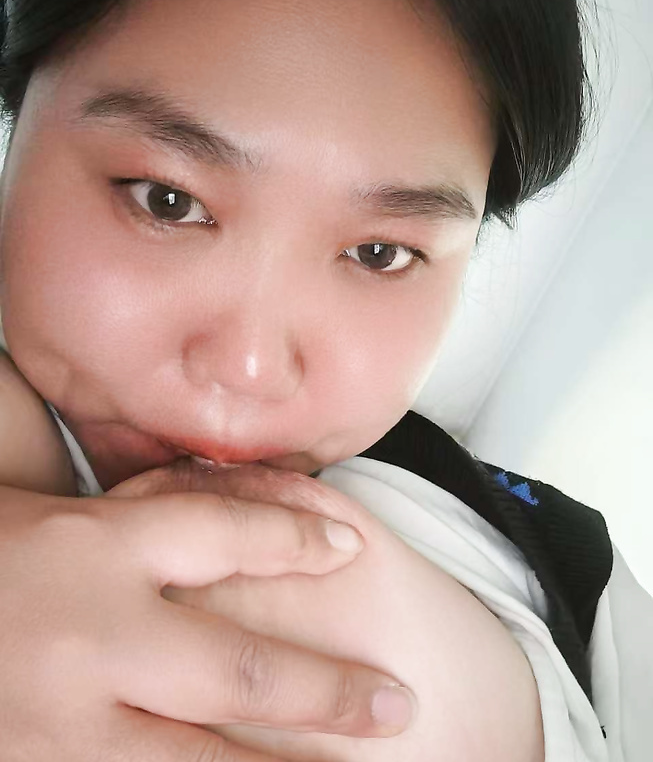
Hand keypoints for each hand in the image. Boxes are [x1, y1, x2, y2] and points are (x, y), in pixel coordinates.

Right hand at [0, 468, 408, 760]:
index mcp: (90, 548)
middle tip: (398, 705)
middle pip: (241, 666)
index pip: (225, 534)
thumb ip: (134, 516)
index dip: (296, 540)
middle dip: (328, 691)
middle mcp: (89, 635)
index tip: (348, 549)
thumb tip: (232, 512)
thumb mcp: (43, 504)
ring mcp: (59, 724)